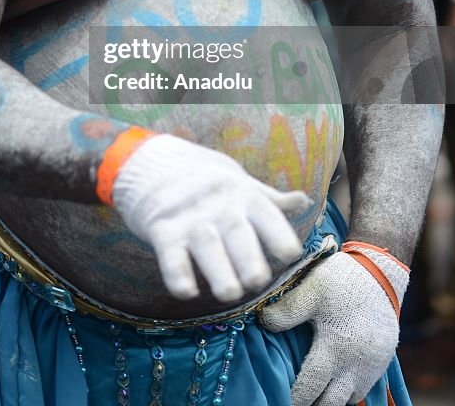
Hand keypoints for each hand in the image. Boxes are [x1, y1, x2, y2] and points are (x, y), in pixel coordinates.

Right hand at [111, 133, 308, 301]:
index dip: (279, 233)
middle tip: (258, 282)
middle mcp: (218, 205)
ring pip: (207, 246)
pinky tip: (187, 292)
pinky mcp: (161, 229)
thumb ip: (270, 199)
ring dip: (219, 271)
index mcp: (242, 194)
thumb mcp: (240, 184)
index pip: (266, 213)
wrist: (150, 160)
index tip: (291, 254)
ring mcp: (189, 217)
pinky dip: (177, 274)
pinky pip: (170, 254)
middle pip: (237, 232)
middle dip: (249, 257)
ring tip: (230, 294)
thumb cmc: (205, 180)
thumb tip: (304, 201)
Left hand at [260, 247, 407, 404]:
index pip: (310, 387)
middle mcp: (356, 364)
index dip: (295, 398)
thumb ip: (287, 308)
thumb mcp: (313, 287)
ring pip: (350, 400)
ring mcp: (371, 366)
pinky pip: (364, 389)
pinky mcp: (382, 362)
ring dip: (332, 399)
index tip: (280, 400)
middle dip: (313, 404)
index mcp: (335, 348)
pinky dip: (349, 391)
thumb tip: (262, 322)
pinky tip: (335, 382)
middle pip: (331, 402)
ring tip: (314, 393)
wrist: (382, 272)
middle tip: (296, 399)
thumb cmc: (344, 280)